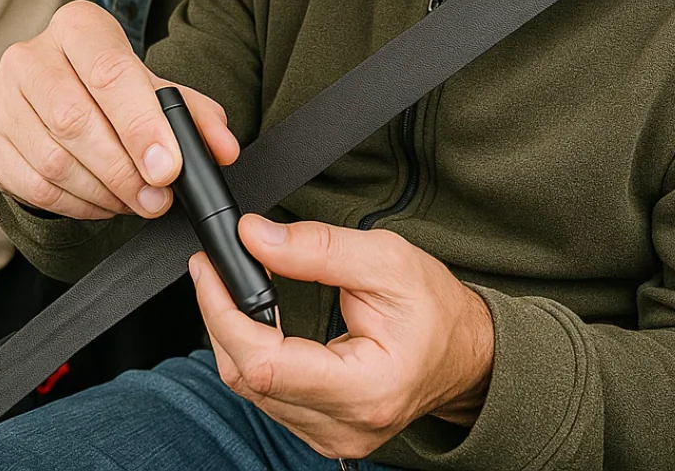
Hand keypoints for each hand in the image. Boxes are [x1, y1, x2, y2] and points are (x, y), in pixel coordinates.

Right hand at [0, 0, 238, 220]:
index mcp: (77, 26)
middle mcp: (29, 54)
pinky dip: (74, 205)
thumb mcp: (157, 91)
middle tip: (156, 199)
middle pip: (74, 120)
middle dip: (124, 170)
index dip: (141, 125)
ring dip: (102, 193)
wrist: (57, 94)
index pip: (108, 71)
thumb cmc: (113, 91)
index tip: (169, 169)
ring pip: (52, 159)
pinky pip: (30, 185)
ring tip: (135, 202)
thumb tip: (223, 149)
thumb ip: (196, 115)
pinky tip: (102, 204)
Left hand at [190, 217, 494, 460]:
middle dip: (219, 317)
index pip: (267, 364)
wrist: (464, 351)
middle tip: (211, 268)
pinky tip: (251, 319)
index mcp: (366, 388)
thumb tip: (255, 237)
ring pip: (250, 390)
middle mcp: (345, 426)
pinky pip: (266, 396)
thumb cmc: (433, 307)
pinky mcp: (321, 431)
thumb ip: (316, 248)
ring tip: (226, 285)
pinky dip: (250, 353)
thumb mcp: (385, 258)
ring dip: (229, 335)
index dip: (225, 314)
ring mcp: (332, 436)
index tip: (209, 270)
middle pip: (249, 378)